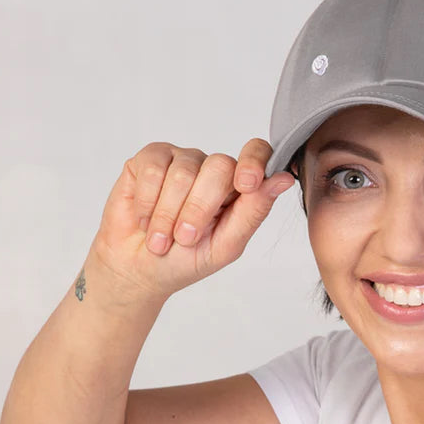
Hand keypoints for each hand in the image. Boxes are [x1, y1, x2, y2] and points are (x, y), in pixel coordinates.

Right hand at [89, 139, 294, 302]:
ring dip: (168, 214)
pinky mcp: (151, 158)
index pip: (259, 154)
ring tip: (161, 239)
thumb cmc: (186, 260)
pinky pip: (154, 169)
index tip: (247, 184)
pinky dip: (147, 203)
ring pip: (184, 171)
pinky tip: (145, 220)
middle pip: (219, 166)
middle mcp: (213, 169)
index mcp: (239, 188)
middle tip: (185, 239)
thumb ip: (254, 211)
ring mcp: (183, 160)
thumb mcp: (226, 245)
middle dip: (199, 209)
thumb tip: (284, 179)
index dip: (254, 162)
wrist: (138, 269)